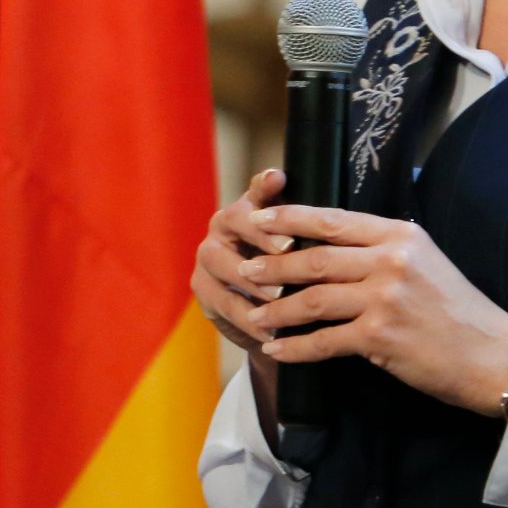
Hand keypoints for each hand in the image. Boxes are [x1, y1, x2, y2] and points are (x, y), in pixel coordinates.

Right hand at [190, 168, 294, 354]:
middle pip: (234, 220)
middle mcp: (223, 225)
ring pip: (223, 263)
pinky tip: (270, 329)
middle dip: (261, 235)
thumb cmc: (287, 271)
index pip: (256, 190)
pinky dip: (247, 318)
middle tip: (287, 248)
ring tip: (278, 296)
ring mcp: (208, 256)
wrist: (265, 313)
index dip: (266, 185)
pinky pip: (223, 302)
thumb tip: (304, 193)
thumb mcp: (298, 247)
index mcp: (248, 207)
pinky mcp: (203, 288)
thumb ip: (303, 223)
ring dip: (252, 280)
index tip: (279, 179)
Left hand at [239, 204, 507, 416]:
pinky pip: (324, 340)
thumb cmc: (458, 310)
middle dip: (273, 264)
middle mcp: (390, 260)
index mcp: (400, 234)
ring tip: (253, 314)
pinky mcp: (381, 336)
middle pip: (315, 257)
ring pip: (312, 297)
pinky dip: (296, 347)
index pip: (334, 219)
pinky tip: (277, 351)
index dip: (291, 218)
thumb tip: (335, 241)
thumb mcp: (425, 260)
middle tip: (244, 269)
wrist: (494, 354)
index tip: (260, 219)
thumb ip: (384, 248)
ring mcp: (385, 297)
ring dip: (276, 308)